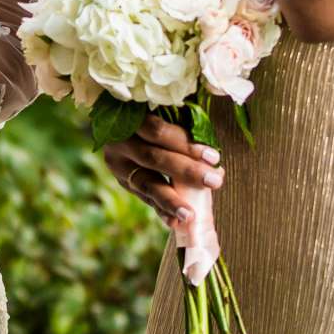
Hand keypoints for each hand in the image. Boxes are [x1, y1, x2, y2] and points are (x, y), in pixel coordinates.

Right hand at [102, 115, 225, 225]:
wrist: (123, 126)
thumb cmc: (155, 114)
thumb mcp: (165, 111)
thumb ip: (183, 125)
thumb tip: (213, 160)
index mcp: (129, 118)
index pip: (158, 132)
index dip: (185, 144)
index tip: (212, 156)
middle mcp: (119, 142)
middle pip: (153, 158)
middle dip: (186, 172)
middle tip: (214, 181)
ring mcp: (118, 165)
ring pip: (145, 183)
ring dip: (170, 200)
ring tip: (190, 215)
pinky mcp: (124, 182)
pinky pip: (145, 198)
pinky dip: (161, 210)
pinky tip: (175, 222)